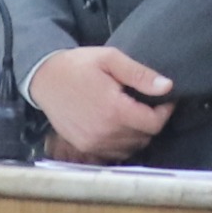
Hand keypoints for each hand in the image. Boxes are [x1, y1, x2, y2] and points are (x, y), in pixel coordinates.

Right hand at [29, 46, 174, 162]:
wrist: (44, 78)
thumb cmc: (78, 65)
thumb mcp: (110, 59)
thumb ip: (140, 74)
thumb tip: (167, 87)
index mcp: (114, 110)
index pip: (154, 124)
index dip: (164, 111)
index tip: (164, 99)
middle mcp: (104, 132)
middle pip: (145, 137)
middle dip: (151, 121)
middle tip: (146, 103)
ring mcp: (93, 143)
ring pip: (131, 148)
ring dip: (138, 133)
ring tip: (132, 113)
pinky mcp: (84, 147)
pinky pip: (115, 153)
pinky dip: (122, 143)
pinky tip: (118, 125)